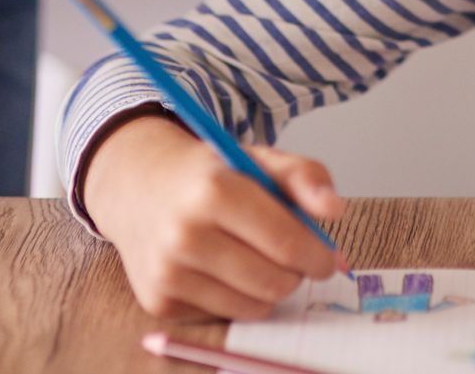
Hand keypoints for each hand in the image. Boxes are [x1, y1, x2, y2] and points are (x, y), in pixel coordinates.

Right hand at [82, 113, 348, 319]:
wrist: (138, 186)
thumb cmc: (208, 175)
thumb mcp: (257, 159)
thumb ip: (305, 176)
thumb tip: (335, 210)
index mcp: (214, 190)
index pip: (287, 243)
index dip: (318, 256)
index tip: (327, 257)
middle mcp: (184, 233)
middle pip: (275, 281)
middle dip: (295, 273)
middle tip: (291, 257)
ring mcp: (168, 271)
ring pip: (253, 306)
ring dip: (268, 288)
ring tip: (255, 258)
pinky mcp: (158, 301)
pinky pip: (224, 316)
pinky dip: (235, 298)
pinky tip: (220, 269)